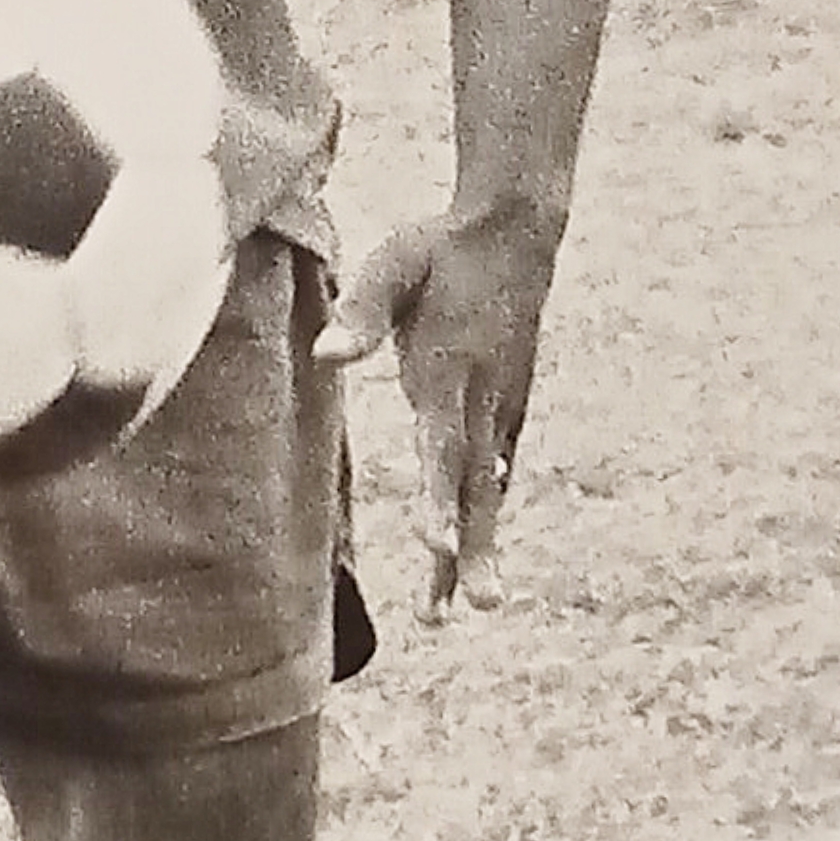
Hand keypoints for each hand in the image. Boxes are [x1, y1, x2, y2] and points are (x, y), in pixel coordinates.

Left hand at [314, 210, 558, 621]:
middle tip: (474, 608)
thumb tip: (326, 354)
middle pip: (477, 484)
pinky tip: (477, 549)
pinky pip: (499, 468)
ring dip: (482, 545)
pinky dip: (487, 509)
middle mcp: (484, 398)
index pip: (445, 446)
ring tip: (478, 606)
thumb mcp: (393, 265)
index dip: (441, 499)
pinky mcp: (510, 404)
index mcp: (450, 371)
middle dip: (473, 549)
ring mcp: (503, 404)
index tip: (437, 547)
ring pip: (491, 486)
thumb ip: (362, 312)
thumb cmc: (438, 249)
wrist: (513, 232)